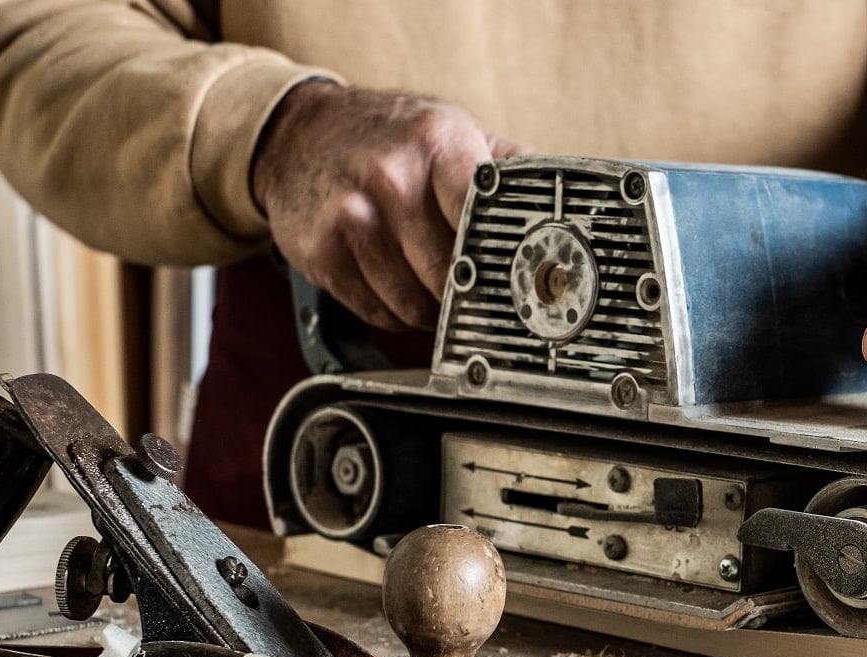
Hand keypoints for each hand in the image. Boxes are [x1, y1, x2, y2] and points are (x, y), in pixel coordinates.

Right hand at [252, 82, 529, 330]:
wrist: (299, 134)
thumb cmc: (391, 137)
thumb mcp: (455, 130)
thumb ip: (512, 166)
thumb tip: (568, 207)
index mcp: (437, 144)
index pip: (483, 219)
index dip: (502, 261)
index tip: (519, 283)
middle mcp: (391, 177)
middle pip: (450, 274)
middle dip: (469, 295)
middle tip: (477, 295)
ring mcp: (351, 216)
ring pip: (413, 304)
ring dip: (433, 313)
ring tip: (436, 291)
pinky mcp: (320, 252)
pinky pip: (377, 312)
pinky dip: (396, 315)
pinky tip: (399, 288)